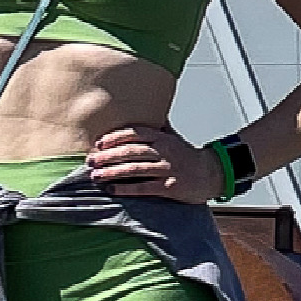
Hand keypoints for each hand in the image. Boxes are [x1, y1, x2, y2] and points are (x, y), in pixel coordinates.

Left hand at [86, 124, 219, 203]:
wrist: (210, 173)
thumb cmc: (187, 156)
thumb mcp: (173, 137)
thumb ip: (157, 127)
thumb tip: (143, 110)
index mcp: (162, 137)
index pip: (135, 133)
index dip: (115, 137)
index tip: (98, 143)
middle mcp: (164, 151)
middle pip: (131, 150)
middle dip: (108, 155)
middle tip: (90, 160)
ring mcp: (167, 169)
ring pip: (135, 168)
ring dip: (113, 172)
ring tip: (96, 176)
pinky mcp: (170, 186)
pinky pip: (144, 187)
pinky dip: (127, 188)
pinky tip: (113, 189)